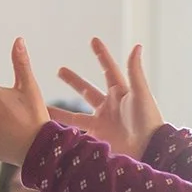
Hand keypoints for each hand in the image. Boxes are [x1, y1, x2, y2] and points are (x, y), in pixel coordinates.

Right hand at [55, 38, 164, 159]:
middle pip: (87, 90)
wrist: (149, 151)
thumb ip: (135, 71)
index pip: (108, 69)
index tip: (93, 40)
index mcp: (121, 93)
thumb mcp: (141, 93)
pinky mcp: (98, 139)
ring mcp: (102, 123)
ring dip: (59, 110)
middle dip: (74, 81)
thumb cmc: (148, 120)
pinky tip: (49, 129)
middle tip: (60, 70)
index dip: (101, 55)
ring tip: (42, 104)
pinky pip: (77, 133)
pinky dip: (63, 131)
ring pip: (75, 114)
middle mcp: (110, 107)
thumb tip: (136, 45)